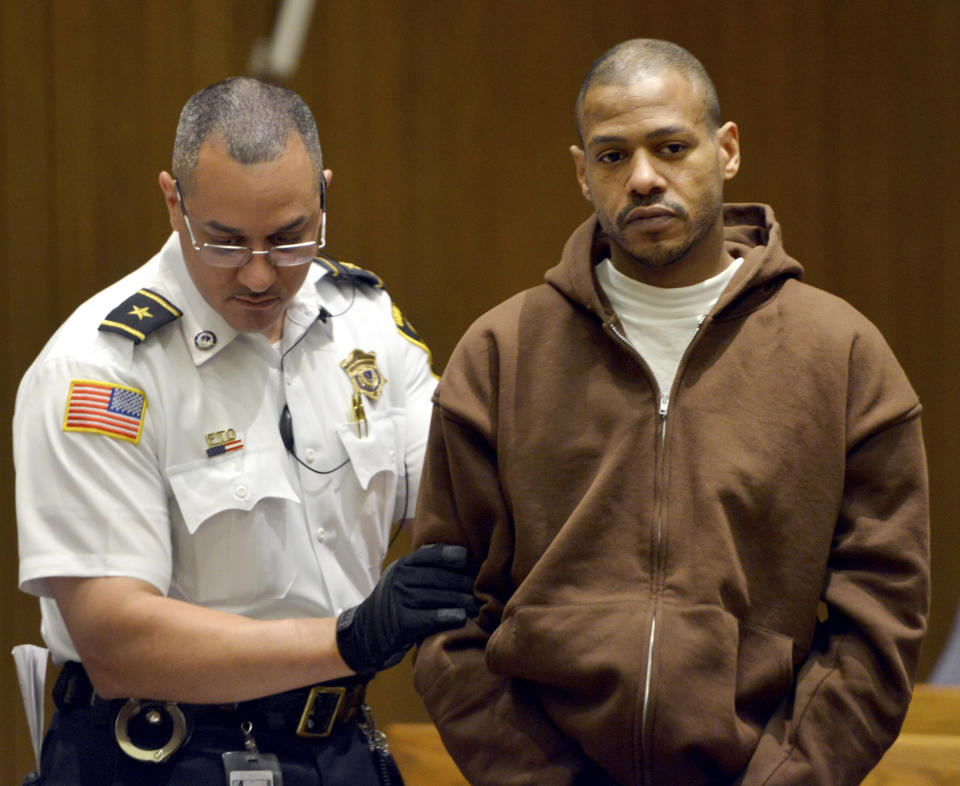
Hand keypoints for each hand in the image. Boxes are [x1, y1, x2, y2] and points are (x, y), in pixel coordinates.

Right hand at [336, 543, 477, 673]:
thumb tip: (463, 558)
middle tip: (484, 589)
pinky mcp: (400, 623)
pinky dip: (446, 616)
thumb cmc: (395, 605)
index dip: (453, 556)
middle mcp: (398, 579)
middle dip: (464, 582)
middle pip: (438, 576)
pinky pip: (428, 617)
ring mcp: (398, 600)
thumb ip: (424, 568)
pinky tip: (461, 617)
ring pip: (436, 596)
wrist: (366, 633)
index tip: (471, 560)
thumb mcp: (403, 580)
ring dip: (461, 600)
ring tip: (479, 605)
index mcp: (402, 565)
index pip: (431, 554)